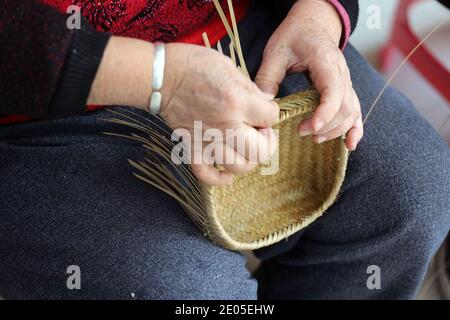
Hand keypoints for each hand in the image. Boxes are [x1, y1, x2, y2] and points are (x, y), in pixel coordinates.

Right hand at [160, 43, 278, 184]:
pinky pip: (207, 175)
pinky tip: (228, 173)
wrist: (161, 76)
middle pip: (261, 151)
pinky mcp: (192, 149)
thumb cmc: (194, 66)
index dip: (271, 112)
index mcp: (237, 102)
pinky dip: (220, 178)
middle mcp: (225, 126)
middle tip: (260, 130)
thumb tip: (265, 104)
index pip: (270, 117)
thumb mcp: (229, 68)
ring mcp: (208, 141)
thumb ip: (251, 89)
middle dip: (267, 141)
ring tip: (245, 147)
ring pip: (239, 167)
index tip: (264, 109)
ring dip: (248, 159)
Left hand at [255, 0, 362, 150]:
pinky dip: (354, 129)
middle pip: (345, 107)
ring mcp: (346, 82)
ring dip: (336, 130)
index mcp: (326, 62)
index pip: (333, 92)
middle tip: (301, 133)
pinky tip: (349, 144)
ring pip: (351, 112)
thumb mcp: (276, 51)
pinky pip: (355, 110)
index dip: (323, 114)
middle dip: (326, 126)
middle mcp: (341, 73)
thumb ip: (268, 76)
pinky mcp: (344, 89)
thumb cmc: (294, 35)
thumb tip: (264, 104)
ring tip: (314, 139)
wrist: (312, 24)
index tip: (307, 128)